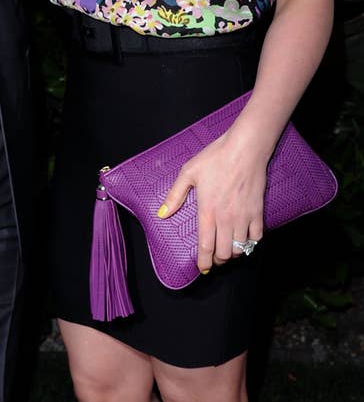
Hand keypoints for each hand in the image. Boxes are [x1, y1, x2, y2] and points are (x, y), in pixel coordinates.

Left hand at [157, 133, 266, 271]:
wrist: (244, 149)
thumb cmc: (215, 158)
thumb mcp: (188, 172)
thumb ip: (175, 195)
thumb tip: (162, 214)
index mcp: (207, 211)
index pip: (205, 247)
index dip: (203, 263)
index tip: (202, 269)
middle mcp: (226, 219)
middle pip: (224, 253)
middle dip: (217, 260)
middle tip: (213, 258)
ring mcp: (244, 217)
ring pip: (240, 249)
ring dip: (233, 253)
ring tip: (227, 249)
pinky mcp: (257, 212)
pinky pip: (257, 238)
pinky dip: (250, 243)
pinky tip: (244, 238)